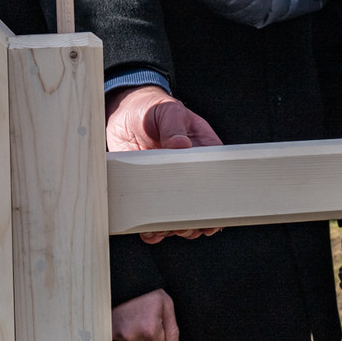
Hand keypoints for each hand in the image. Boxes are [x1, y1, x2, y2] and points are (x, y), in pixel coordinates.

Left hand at [106, 85, 223, 242]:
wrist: (125, 111)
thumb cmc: (154, 108)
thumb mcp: (168, 112)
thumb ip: (174, 127)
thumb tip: (180, 145)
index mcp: (202, 152)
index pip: (215, 181)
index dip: (216, 203)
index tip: (214, 220)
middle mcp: (186, 172)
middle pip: (197, 205)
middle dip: (194, 222)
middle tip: (186, 229)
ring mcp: (165, 183)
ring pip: (176, 215)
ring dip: (173, 228)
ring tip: (166, 231)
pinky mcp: (145, 189)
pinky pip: (151, 215)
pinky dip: (151, 229)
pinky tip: (150, 232)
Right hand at [112, 289, 179, 340]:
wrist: (126, 280)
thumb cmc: (149, 292)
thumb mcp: (166, 306)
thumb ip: (172, 331)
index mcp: (150, 329)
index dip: (158, 331)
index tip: (154, 317)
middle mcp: (133, 335)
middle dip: (146, 333)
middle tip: (143, 315)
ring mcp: (119, 334)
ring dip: (134, 331)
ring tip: (134, 314)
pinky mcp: (110, 332)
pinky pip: (120, 338)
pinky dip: (123, 330)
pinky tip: (125, 318)